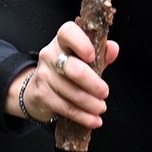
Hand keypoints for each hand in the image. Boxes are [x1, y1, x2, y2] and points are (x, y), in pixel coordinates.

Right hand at [4, 20, 119, 126]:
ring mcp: (43, 75)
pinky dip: (82, 116)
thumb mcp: (83, 59)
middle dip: (94, 84)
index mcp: (62, 41)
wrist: (38, 88)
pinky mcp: (41, 94)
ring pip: (72, 92)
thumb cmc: (67, 70)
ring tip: (101, 108)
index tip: (93, 56)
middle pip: (74, 69)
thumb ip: (101, 53)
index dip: (81, 43)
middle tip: (105, 93)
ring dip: (91, 104)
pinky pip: (65, 107)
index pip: (68, 32)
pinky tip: (93, 120)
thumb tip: (113, 48)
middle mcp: (50, 54)